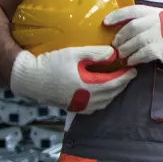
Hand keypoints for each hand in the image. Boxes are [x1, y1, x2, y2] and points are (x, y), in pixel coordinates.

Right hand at [8, 46, 135, 113]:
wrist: (29, 78)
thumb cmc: (50, 63)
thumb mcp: (74, 54)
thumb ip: (95, 53)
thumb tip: (114, 54)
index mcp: (86, 86)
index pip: (114, 83)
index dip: (125, 76)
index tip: (133, 69)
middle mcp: (84, 100)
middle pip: (111, 94)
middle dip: (122, 84)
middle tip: (129, 74)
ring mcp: (78, 106)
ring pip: (104, 102)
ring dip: (114, 92)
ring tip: (119, 81)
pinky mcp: (72, 108)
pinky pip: (94, 107)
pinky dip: (103, 100)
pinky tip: (103, 91)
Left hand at [104, 5, 162, 69]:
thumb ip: (148, 22)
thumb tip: (126, 29)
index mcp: (156, 12)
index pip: (132, 10)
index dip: (117, 15)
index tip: (105, 22)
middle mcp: (158, 20)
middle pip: (131, 28)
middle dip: (120, 38)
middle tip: (115, 46)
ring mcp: (161, 34)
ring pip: (135, 42)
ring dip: (125, 51)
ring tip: (122, 56)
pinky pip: (143, 53)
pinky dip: (135, 58)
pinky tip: (132, 62)